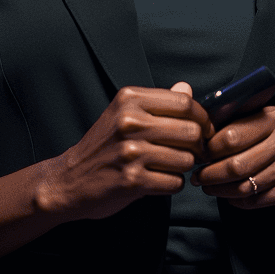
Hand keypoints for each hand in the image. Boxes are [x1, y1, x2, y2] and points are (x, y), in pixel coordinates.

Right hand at [38, 82, 213, 222]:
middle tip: (194, 153)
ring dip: (184, 167)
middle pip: (191, 131)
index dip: (202, 118)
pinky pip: (175, 182)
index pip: (184, 103)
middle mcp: (130, 121)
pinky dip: (173, 184)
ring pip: (186, 159)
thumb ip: (158, 102)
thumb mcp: (124, 114)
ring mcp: (130, 152)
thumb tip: (187, 89)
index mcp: (129, 99)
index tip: (204, 129)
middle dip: (198, 146)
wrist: (69, 179)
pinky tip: (159, 180)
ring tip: (171, 166)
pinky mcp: (132, 181)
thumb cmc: (103, 145)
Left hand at [191, 105, 274, 211]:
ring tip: (206, 187)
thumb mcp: (254, 125)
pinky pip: (254, 200)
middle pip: (236, 164)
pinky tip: (227, 196)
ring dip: (219, 189)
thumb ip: (229, 122)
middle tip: (197, 177)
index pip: (231, 135)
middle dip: (210, 173)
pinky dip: (235, 200)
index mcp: (273, 116)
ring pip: (244, 185)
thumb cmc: (267, 145)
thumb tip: (196, 128)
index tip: (198, 154)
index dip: (209, 149)